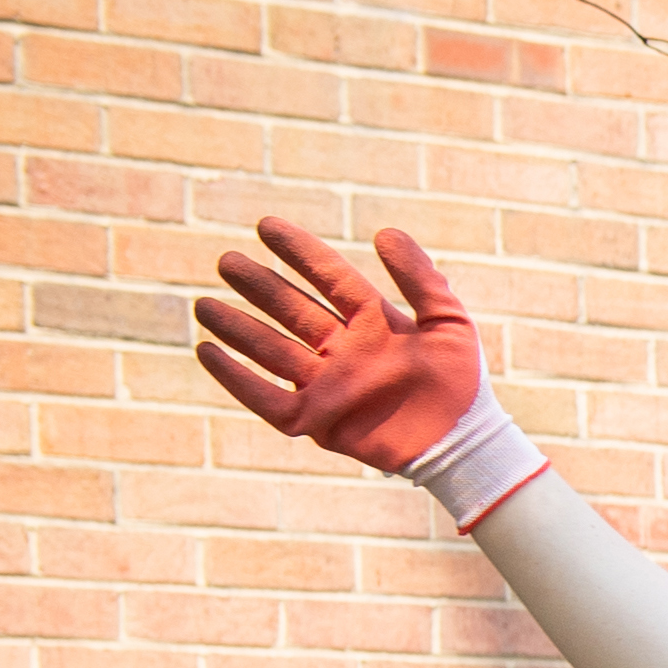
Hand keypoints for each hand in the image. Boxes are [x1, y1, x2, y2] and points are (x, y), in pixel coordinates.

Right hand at [194, 218, 548, 524]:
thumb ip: (420, 277)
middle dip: (259, 286)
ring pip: (272, 350)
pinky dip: (236, 378)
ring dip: (237, 328)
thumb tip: (384, 232)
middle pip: (291, 310)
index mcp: (373, 321)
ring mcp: (328, 384)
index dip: (299, 251)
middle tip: (227, 261)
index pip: (328, 277)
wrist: (463, 443)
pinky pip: (266, 398)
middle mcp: (343, 349)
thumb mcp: (449, 321)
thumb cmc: (462, 382)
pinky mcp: (316, 420)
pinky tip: (207, 352)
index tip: (266, 225)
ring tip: (204, 305)